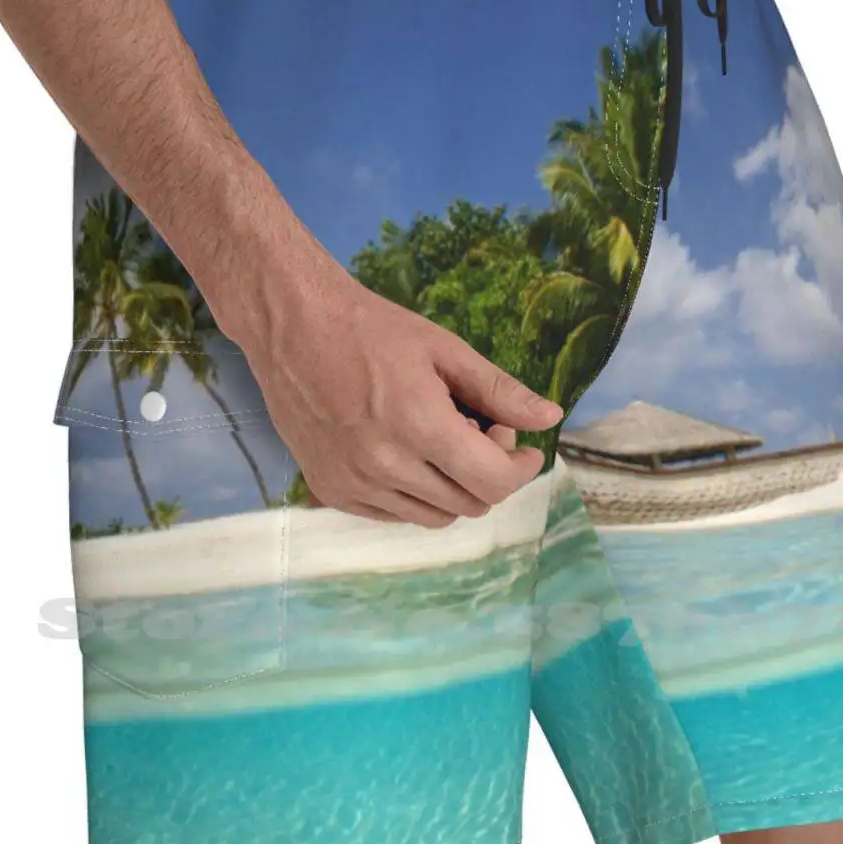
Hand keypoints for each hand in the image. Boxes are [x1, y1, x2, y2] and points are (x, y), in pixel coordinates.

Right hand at [238, 263, 562, 527]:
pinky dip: (415, 494)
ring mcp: (354, 484)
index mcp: (420, 426)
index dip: (520, 469)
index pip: (493, 482)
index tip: (521, 447)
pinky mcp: (331, 491)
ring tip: (441, 441)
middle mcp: (386, 466)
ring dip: (453, 488)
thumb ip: (499, 390)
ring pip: (433, 517)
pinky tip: (408, 453)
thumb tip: (551, 418)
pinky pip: (394, 514)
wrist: (292, 326)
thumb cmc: (371, 329)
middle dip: (489, 473)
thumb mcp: (444, 349)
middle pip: (469, 505)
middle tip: (478, 430)